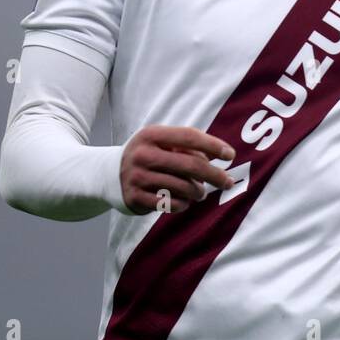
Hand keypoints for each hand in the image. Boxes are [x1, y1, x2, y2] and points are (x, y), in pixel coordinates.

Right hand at [119, 124, 236, 213]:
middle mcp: (143, 154)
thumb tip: (221, 156)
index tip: (230, 155)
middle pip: (190, 164)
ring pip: (183, 187)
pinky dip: (183, 204)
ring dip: (198, 192)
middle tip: (227, 182)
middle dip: (214, 175)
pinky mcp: (135, 198)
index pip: (189, 136)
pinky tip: (184, 202)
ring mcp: (137, 177)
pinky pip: (170, 204)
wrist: (108, 174)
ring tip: (199, 193)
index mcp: (151, 134)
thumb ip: (189, 146)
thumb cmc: (148, 155)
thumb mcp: (162, 142)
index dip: (213, 145)